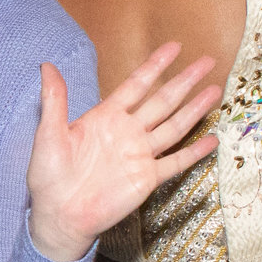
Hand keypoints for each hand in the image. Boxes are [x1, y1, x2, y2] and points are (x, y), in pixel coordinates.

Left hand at [25, 43, 220, 261]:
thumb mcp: (49, 134)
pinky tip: (212, 139)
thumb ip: (54, 100)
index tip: (174, 46)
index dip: (155, 66)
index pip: (136, 85)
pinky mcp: (147, 178)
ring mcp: (140, 155)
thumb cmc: (49, 175)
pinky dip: (194, 152)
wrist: (59, 214)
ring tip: (215, 90)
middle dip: (185, 81)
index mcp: (106, 117)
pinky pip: (176, 163)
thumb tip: (46, 66)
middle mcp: (128, 132)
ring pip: (174, 126)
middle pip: (162, 100)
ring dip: (195, 109)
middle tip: (207, 61)